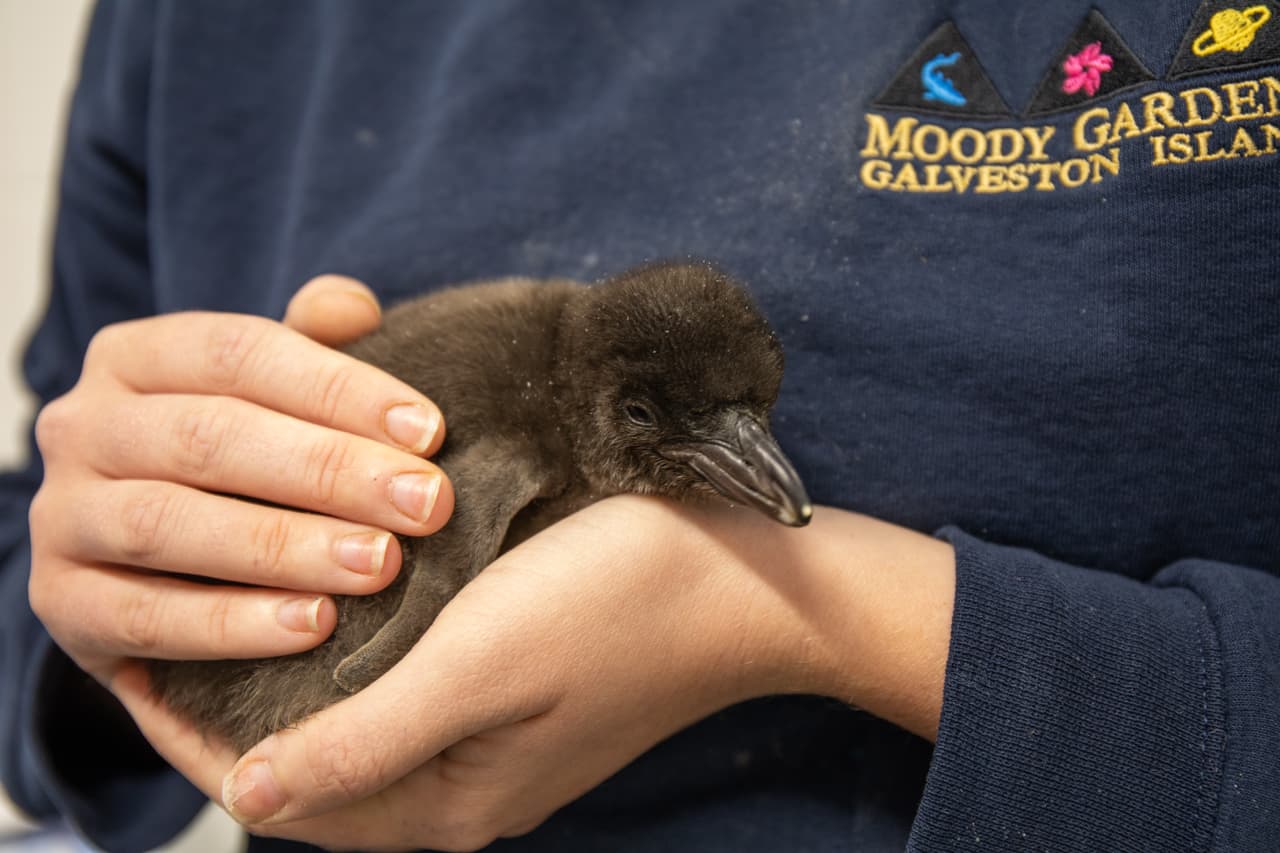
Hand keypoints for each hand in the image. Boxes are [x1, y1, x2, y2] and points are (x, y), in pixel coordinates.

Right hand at [28, 275, 454, 687]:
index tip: (430, 432)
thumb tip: (353, 307)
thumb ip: (312, 347)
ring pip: (168, 524)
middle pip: (211, 436)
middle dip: (331, 470)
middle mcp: (84, 426)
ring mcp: (62, 517)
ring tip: (379, 565)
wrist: (151, 572)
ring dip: (285, 547)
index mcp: (136, 356)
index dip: (341, 388)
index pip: (241, 353)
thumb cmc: (237, 466)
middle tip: (426, 505)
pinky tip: (314, 627)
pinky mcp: (63, 606)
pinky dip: (232, 624)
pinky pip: (145, 617)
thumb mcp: (271, 397)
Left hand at [115, 495, 954, 850]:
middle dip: (230, 705)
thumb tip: (245, 801)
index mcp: (448, 800)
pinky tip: (336, 599)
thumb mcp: (484, 667)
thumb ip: (366, 738)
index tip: (131, 656)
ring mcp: (495, 744)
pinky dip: (353, 655)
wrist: (749, 585)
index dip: (191, 734)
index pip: (282, 793)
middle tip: (169, 623)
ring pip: (355, 723)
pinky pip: (405, 692)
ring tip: (234, 605)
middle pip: (312, 762)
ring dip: (291, 675)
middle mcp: (463, 786)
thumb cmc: (621, 606)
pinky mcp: (520, 699)